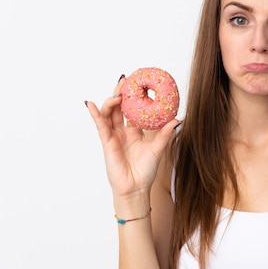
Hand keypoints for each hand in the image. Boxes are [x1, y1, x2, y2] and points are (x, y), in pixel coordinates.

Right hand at [85, 76, 179, 198]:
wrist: (135, 189)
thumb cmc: (146, 171)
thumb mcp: (158, 149)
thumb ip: (164, 135)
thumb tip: (177, 120)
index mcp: (135, 131)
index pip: (134, 110)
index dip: (135, 97)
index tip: (139, 83)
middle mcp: (123, 131)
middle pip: (120, 107)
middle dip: (121, 92)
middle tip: (126, 79)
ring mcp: (114, 136)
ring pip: (109, 113)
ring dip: (111, 101)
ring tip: (118, 92)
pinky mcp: (106, 142)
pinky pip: (100, 125)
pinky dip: (95, 114)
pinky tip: (91, 105)